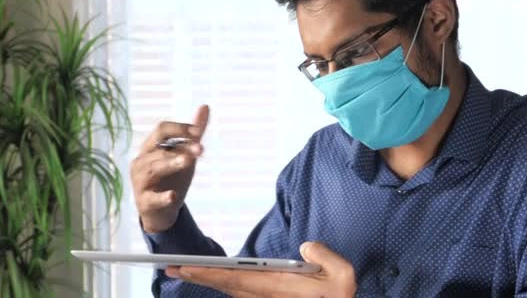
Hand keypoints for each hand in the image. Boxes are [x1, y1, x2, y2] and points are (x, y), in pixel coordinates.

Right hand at [130, 105, 209, 232]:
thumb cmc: (171, 177)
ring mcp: (140, 182)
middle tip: (201, 150)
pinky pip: (152, 198)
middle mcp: (142, 161)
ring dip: (171, 164)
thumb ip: (194, 133)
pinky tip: (174, 196)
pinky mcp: (145, 202)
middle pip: (159, 149)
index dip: (180, 129)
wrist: (160, 211)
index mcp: (151, 147)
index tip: (199, 133)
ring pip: (154, 169)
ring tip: (189, 162)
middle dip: (181, 148)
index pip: (162, 130)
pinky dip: (163, 197)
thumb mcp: (185, 153)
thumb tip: (205, 106)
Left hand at [165, 242, 356, 297]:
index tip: (188, 267)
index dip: (211, 273)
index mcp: (280, 288)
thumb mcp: (343, 276)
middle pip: (226, 286)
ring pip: (230, 290)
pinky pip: (239, 292)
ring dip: (206, 280)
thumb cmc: (340, 297)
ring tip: (183, 270)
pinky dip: (222, 284)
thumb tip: (304, 246)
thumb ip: (324, 256)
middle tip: (169, 267)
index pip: (238, 279)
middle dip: (197, 276)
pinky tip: (214, 278)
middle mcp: (268, 296)